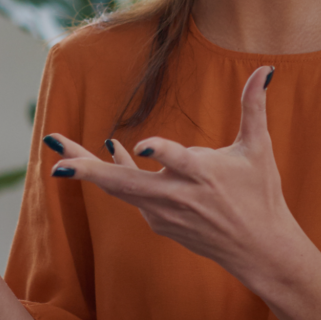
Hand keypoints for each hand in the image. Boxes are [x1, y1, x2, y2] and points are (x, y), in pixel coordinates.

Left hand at [45, 66, 301, 288]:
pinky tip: (110, 153)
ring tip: (58, 147)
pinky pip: (131, 194)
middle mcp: (178, 197)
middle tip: (56, 161)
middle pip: (125, 184)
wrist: (259, 250)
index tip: (139, 145)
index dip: (160, 152)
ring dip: (88, 168)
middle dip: (88, 171)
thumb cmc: (260, 196)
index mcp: (204, 176)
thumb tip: (263, 69)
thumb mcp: (258, 149)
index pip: (177, 162)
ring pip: (119, 188)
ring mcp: (164, 213)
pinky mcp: (160, 222)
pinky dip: (118, 173)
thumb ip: (254, 107)